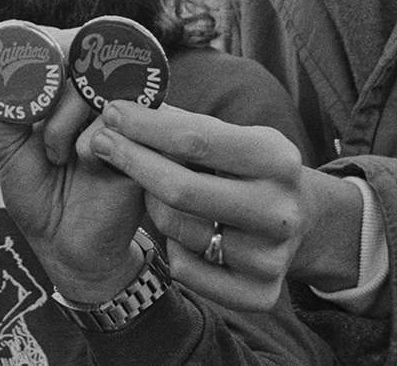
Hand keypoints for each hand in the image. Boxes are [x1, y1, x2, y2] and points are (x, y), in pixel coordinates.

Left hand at [0, 26, 147, 302]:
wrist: (67, 245)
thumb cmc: (38, 194)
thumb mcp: (9, 146)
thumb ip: (1, 106)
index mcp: (68, 89)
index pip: (61, 42)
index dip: (41, 43)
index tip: (18, 63)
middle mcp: (98, 93)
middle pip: (75, 54)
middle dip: (47, 89)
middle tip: (37, 125)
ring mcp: (123, 111)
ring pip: (89, 85)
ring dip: (60, 124)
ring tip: (58, 157)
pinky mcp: (144, 137)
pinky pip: (110, 120)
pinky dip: (88, 145)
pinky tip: (89, 167)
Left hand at [89, 100, 362, 310]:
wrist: (296, 219)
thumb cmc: (243, 166)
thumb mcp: (228, 135)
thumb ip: (179, 121)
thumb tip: (121, 102)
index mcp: (277, 159)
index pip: (196, 140)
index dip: (145, 126)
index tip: (110, 112)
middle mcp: (280, 209)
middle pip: (181, 188)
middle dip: (131, 160)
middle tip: (100, 142)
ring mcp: (272, 257)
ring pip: (176, 228)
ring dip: (152, 205)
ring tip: (153, 189)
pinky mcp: (260, 295)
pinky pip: (185, 269)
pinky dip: (172, 250)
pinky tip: (181, 233)